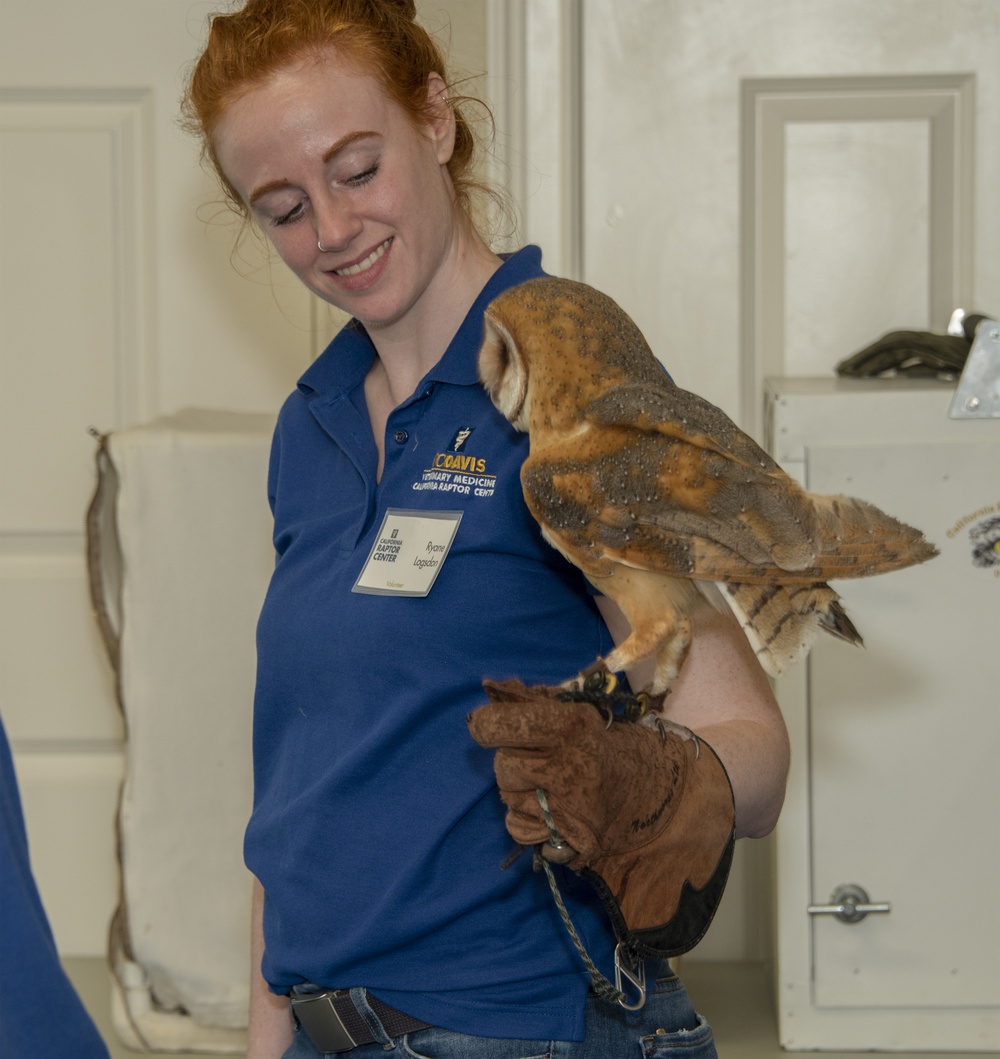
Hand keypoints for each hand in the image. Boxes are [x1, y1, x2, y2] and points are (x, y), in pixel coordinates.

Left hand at [468, 679, 734, 946]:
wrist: (658, 793)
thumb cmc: (610, 745)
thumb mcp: (580, 713)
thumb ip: (536, 702)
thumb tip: (492, 690)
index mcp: (570, 725)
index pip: (502, 725)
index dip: (486, 725)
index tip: (484, 726)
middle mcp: (567, 765)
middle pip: (502, 766)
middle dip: (513, 762)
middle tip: (537, 760)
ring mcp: (569, 807)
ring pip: (508, 799)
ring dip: (520, 792)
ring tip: (552, 786)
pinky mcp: (570, 839)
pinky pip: (519, 828)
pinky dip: (528, 821)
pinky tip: (553, 811)